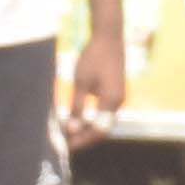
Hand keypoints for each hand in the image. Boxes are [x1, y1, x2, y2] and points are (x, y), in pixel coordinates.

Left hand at [66, 27, 126, 149]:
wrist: (109, 38)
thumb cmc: (93, 58)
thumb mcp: (81, 82)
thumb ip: (77, 106)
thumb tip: (72, 128)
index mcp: (112, 102)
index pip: (98, 130)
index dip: (82, 140)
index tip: (66, 146)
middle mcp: (118, 103)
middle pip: (102, 128)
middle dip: (84, 137)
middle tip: (65, 142)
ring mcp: (119, 98)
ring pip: (103, 121)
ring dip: (87, 129)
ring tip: (69, 133)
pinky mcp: (115, 92)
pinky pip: (104, 113)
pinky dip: (91, 119)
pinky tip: (78, 119)